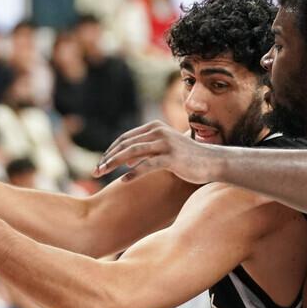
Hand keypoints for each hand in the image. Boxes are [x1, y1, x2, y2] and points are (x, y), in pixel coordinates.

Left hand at [93, 121, 221, 183]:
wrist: (211, 161)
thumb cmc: (186, 158)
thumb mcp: (163, 149)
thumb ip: (144, 150)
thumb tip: (124, 159)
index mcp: (154, 127)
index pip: (125, 138)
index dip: (110, 150)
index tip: (100, 163)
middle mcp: (158, 132)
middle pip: (125, 144)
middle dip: (108, 158)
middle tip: (95, 171)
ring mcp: (165, 143)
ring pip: (132, 152)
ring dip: (114, 163)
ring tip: (103, 173)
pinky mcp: (171, 157)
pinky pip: (147, 165)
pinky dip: (133, 173)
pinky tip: (124, 181)